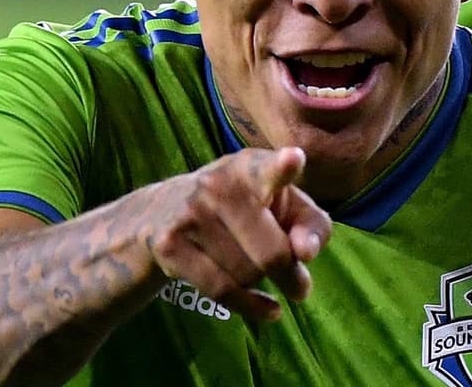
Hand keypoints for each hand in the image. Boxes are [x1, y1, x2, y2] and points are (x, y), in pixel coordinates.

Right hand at [142, 147, 331, 320]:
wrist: (159, 213)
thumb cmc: (243, 209)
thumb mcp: (282, 206)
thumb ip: (311, 224)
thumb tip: (306, 253)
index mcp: (252, 168)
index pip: (269, 169)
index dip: (282, 167)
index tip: (294, 160)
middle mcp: (218, 184)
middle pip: (272, 252)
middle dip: (290, 274)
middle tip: (300, 285)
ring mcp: (190, 214)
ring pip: (247, 274)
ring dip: (260, 282)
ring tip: (255, 270)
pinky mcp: (168, 245)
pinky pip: (220, 290)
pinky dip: (250, 306)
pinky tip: (269, 310)